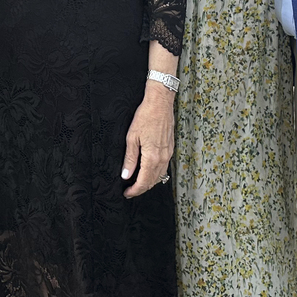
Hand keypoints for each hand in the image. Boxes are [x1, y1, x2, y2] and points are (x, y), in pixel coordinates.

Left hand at [122, 83, 174, 197]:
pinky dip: (156, 174)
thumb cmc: (146, 116)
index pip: (143, 182)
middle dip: (141, 189)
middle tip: (130, 191)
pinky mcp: (170, 148)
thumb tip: (126, 175)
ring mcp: (168, 153)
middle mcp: (162, 158)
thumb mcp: (132, 137)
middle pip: (152, 182)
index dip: (134, 190)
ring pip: (160, 176)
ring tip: (138, 184)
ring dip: (149, 183)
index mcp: (152, 157)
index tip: (127, 193)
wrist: (160, 103)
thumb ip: (130, 159)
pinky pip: (164, 167)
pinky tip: (150, 172)